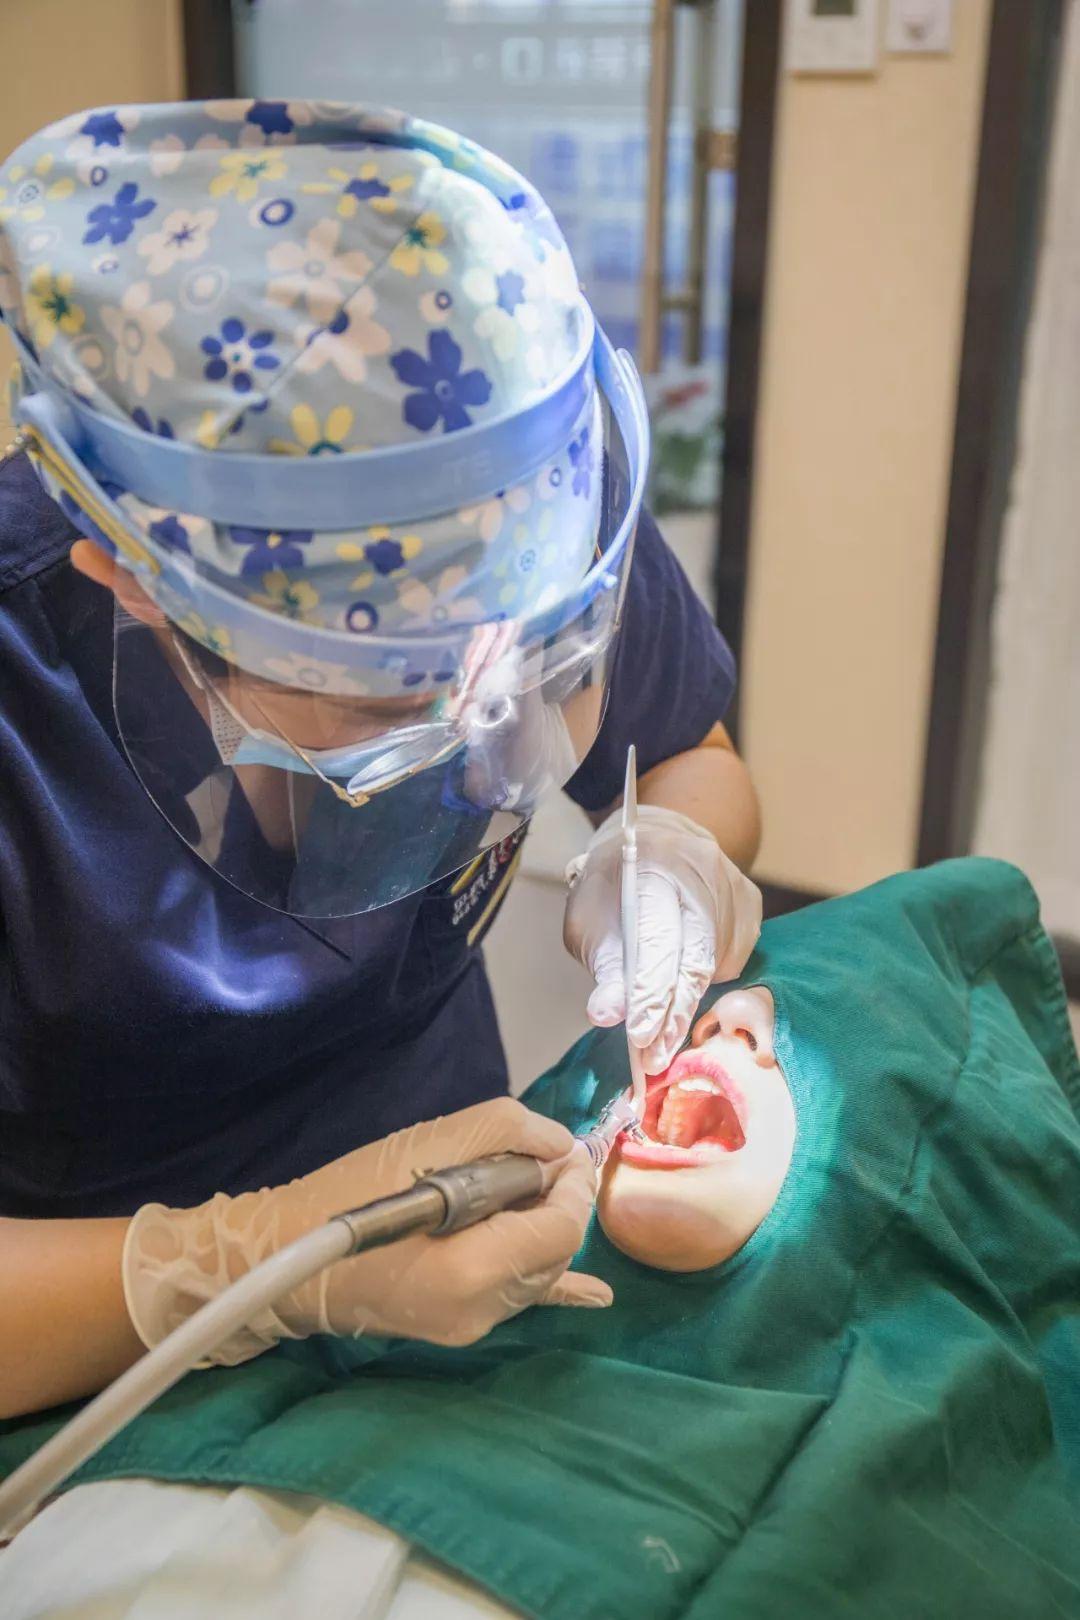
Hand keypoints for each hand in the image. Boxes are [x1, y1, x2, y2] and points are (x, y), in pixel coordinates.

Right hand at [123, 1098, 610, 1365]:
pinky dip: (558, 1288)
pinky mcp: (457, 1326)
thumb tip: (560, 1147)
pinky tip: (595, 1296)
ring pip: (539, 1272)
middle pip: (555, 1252)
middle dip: (560, 1201)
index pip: (561, 1227)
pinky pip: (520, 1301)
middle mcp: (482, 1311)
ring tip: (527, 1186)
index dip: (574, 1182)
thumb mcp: (433, 1139)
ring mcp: (470, 1327)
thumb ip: (508, 1133)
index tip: (567, 1149)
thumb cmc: (351, 1191)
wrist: (287, 1254)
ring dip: (544, 1226)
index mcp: (476, 1272)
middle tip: (545, 1158)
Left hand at [564, 804, 761, 1073]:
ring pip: (716, 963)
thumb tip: (608, 1016)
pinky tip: (683, 984)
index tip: (638, 1036)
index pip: (657, 938)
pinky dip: (707, 981)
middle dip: (673, 1014)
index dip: (649, 991)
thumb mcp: (588, 920)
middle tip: (652, 1057)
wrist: (655, 837)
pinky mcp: (750, 903)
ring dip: (689, 1004)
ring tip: (661, 1032)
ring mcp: (733, 886)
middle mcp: (701, 871)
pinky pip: (733, 957)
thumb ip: (602, 968)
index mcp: (651, 866)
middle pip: (694, 957)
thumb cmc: (612, 887)